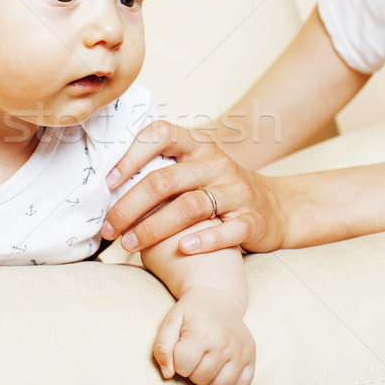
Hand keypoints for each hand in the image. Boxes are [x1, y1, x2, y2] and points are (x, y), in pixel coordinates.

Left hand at [101, 121, 288, 253]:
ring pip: (189, 207)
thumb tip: (110, 185)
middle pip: (164, 180)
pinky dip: (203, 239)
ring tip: (129, 244)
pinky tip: (182, 249)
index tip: (108, 183)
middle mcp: (216, 163)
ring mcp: (235, 190)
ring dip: (153, 228)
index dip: (130, 156)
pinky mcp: (251, 219)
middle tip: (108, 227)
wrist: (276, 207)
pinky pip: (226, 229)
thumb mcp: (197, 167)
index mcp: (198, 145)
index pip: (160, 134)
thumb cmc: (220, 188)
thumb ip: (164, 168)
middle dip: (129, 206)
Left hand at [153, 288, 255, 384]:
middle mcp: (223, 343)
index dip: (177, 361)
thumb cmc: (192, 313)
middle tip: (194, 354)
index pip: (182, 368)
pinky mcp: (251, 356)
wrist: (217, 297)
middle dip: (192, 371)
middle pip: (200, 379)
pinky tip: (222, 368)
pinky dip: (230, 383)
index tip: (182, 348)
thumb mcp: (171, 321)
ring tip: (206, 363)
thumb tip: (168, 374)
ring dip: (208, 380)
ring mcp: (240, 351)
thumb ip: (162, 347)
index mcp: (201, 334)